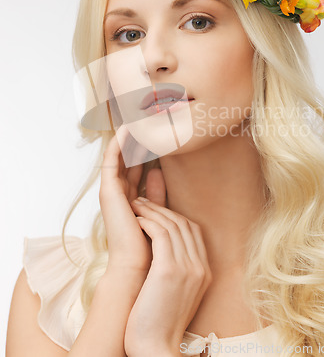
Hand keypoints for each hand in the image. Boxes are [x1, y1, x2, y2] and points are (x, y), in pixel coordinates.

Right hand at [99, 124, 166, 274]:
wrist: (138, 267)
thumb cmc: (150, 245)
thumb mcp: (158, 211)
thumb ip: (157, 192)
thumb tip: (158, 171)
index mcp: (131, 199)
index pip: (137, 167)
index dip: (146, 148)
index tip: (157, 132)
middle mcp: (119, 193)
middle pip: (128, 158)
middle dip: (137, 139)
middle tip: (146, 117)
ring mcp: (112, 192)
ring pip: (120, 156)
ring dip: (128, 137)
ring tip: (137, 115)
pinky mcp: (108, 191)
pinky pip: (112, 161)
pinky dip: (118, 144)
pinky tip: (127, 129)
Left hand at [124, 199, 211, 356]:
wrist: (156, 349)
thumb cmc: (158, 322)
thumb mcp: (176, 292)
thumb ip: (176, 268)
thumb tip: (162, 249)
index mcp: (204, 271)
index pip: (194, 231)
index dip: (174, 215)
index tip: (156, 210)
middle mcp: (200, 266)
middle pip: (184, 223)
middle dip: (162, 208)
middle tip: (143, 201)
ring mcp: (188, 268)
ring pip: (172, 225)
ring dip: (152, 210)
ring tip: (136, 205)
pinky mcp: (169, 270)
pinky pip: (161, 234)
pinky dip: (149, 222)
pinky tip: (138, 219)